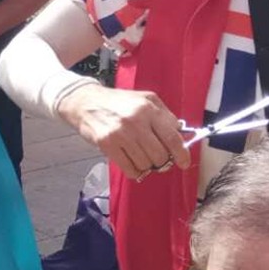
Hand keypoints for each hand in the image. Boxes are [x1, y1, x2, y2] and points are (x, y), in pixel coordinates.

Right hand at [56, 83, 190, 180]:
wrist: (85, 102)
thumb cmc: (118, 101)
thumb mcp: (145, 99)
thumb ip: (165, 115)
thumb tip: (181, 135)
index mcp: (148, 108)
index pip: (172, 138)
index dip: (182, 154)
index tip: (184, 162)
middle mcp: (135, 121)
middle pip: (160, 155)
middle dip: (162, 161)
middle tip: (158, 159)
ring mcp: (120, 134)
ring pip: (145, 164)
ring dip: (146, 165)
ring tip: (141, 156)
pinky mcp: (107, 144)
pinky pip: (129, 168)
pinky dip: (134, 170)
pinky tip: (132, 162)